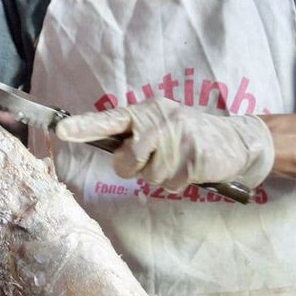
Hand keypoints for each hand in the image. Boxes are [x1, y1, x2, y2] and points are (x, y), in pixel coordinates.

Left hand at [55, 99, 274, 191]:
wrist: (235, 139)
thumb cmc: (188, 134)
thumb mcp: (161, 125)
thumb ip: (135, 136)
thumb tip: (116, 156)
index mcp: (147, 111)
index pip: (110, 120)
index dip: (84, 126)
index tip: (61, 130)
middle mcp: (160, 121)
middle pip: (126, 160)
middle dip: (135, 167)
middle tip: (155, 158)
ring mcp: (178, 140)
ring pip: (149, 177)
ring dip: (162, 175)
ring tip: (180, 160)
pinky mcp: (193, 159)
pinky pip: (171, 184)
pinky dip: (180, 181)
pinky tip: (192, 166)